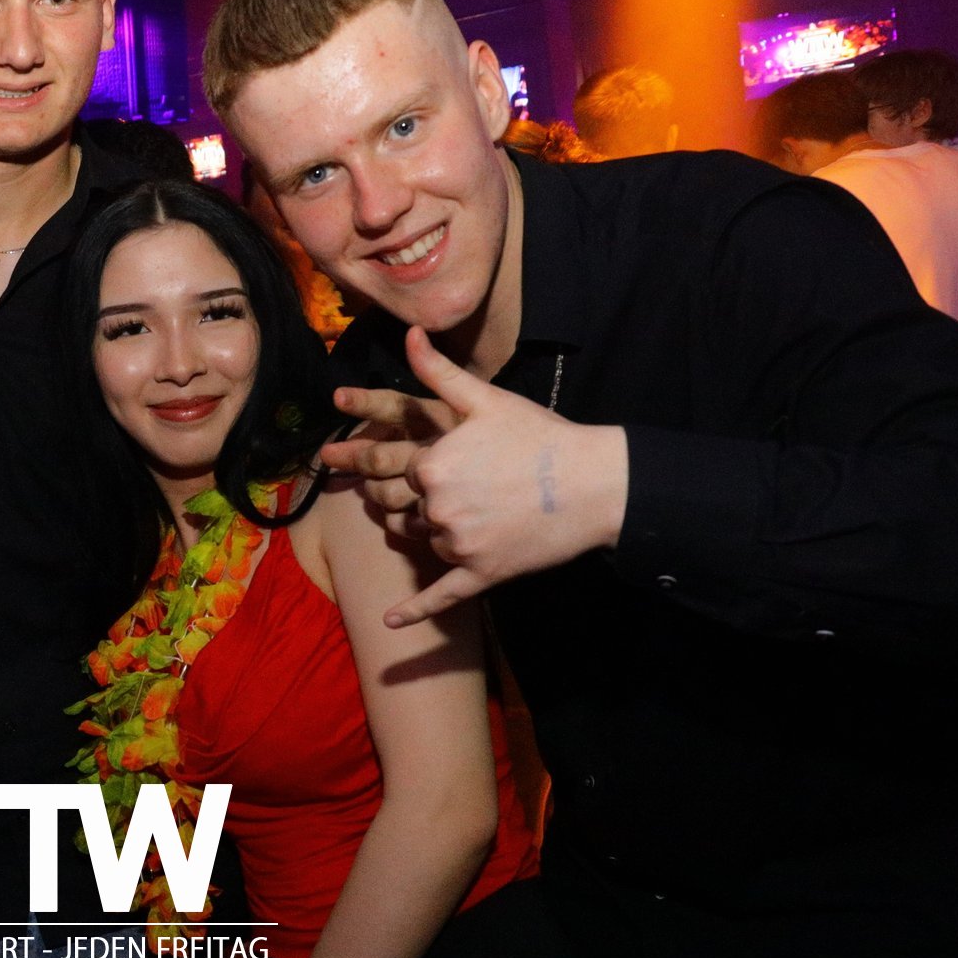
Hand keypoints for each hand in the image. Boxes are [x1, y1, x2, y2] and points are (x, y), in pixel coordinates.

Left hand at [345, 327, 628, 628]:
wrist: (594, 482)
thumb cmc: (540, 436)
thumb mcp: (487, 399)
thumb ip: (439, 373)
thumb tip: (410, 335)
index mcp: (432, 463)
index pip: (391, 467)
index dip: (382, 461)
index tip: (363, 458)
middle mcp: (439, 506)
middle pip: (402, 507)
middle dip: (400, 497)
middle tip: (408, 491)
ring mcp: (459, 544)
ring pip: (424, 541)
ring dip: (430, 531)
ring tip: (457, 515)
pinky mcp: (481, 573)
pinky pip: (441, 596)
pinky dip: (415, 611)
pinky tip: (390, 621)